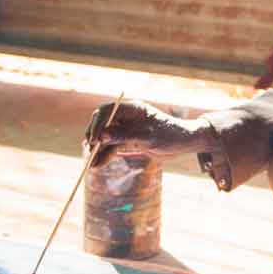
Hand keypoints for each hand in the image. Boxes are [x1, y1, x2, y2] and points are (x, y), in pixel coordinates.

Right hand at [84, 99, 214, 165]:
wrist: (183, 143)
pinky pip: (112, 146)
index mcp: (131, 108)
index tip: (93, 140)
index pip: (106, 111)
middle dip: (94, 138)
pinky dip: (105, 155)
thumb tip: (101, 136)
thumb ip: (124, 135)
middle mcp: (126, 116)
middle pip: (102, 124)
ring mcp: (126, 128)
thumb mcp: (147, 136)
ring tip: (91, 165)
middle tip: (89, 151)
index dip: (97, 124)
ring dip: (98, 150)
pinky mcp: (128, 139)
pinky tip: (98, 165)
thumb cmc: (169, 134)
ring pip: (106, 138)